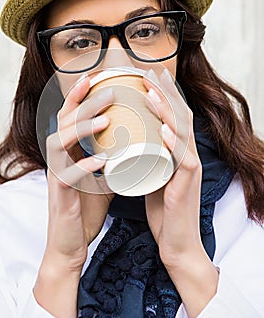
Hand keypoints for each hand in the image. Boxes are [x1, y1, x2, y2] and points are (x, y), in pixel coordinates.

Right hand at [43, 76, 114, 272]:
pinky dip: (84, 166)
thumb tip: (136, 141)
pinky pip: (68, 175)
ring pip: (60, 141)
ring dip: (83, 128)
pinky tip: (102, 160)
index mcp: (68, 150)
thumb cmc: (86, 207)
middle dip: (86, 103)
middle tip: (111, 92)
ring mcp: (56, 174)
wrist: (71, 241)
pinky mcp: (59, 194)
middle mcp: (58, 158)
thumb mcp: (102, 175)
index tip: (97, 76)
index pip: (70, 115)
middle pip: (65, 121)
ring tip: (107, 119)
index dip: (80, 94)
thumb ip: (112, 157)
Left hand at [143, 68, 202, 267]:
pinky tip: (164, 129)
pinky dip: (173, 142)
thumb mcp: (153, 176)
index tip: (147, 77)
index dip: (164, 95)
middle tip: (149, 73)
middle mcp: (188, 157)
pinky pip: (184, 161)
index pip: (175, 117)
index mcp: (179, 153)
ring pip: (182, 134)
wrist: (175, 243)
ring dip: (166, 111)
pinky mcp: (186, 186)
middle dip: (165, 93)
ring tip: (150, 92)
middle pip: (181, 117)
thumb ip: (147, 159)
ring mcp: (189, 171)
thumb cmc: (162, 210)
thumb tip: (129, 143)